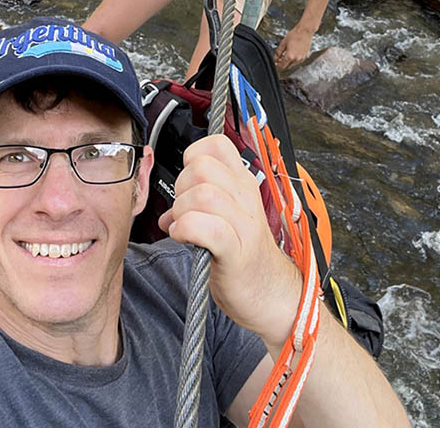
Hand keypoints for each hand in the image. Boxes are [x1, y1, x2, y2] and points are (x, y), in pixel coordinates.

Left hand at [157, 135, 299, 343]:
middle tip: (183, 211)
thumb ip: (199, 207)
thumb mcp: (228, 219)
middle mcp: (246, 198)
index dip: (192, 157)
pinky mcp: (236, 251)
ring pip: (201, 194)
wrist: (272, 295)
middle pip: (201, 167)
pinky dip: (186, 231)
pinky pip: (207, 228)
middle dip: (180, 188)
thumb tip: (166, 214)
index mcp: (243, 184)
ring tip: (183, 228)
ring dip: (181, 212)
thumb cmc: (246, 258)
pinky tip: (185, 239)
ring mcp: (244, 224)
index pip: (217, 145)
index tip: (188, 183)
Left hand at [273, 24, 313, 70]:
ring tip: (286, 55)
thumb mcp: (283, 43)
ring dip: (289, 62)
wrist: (305, 31)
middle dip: (282, 64)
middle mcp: (296, 59)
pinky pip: (298, 62)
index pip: (282, 66)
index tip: (276, 63)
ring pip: (293, 65)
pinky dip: (294, 60)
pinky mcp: (305, 56)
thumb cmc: (295, 35)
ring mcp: (302, 58)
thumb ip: (278, 52)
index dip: (277, 65)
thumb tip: (275, 58)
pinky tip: (292, 54)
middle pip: (287, 67)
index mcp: (290, 56)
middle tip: (280, 59)